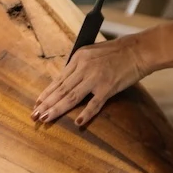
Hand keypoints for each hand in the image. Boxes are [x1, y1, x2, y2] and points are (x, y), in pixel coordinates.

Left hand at [32, 34, 150, 126]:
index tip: (37, 103)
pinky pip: (94, 103)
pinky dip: (86, 114)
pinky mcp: (108, 87)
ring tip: (45, 118)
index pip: (58, 79)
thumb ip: (80, 66)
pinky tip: (77, 122)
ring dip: (57, 109)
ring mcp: (95, 78)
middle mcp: (84, 67)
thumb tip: (67, 81)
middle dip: (46, 104)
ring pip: (71, 97)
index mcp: (79, 58)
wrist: (138, 50)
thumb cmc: (117, 52)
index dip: (46, 93)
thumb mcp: (93, 52)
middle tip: (34, 115)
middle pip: (61, 89)